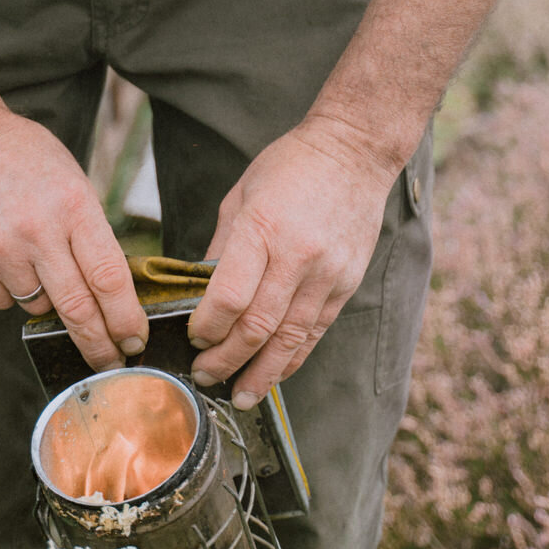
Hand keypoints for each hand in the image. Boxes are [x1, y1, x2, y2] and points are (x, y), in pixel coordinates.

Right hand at [0, 46, 148, 371]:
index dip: (125, 318)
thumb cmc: (29, 160)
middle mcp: (37, 230)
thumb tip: (114, 297)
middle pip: (77, 308)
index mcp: (74, 205)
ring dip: (46, 298)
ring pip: (38, 306)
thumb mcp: (75, 183)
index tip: (135, 341)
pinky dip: (10, 290)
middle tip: (112, 364)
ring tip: (36, 257)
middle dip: (98, 344)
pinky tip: (5, 255)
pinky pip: (1, 302)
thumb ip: (92, 235)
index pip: (108, 278)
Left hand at [185, 116, 400, 407]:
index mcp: (262, 228)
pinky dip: (293, 357)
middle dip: (227, 359)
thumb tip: (201, 293)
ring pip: (290, 338)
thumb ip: (222, 247)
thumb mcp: (241, 195)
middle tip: (205, 376)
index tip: (194, 338)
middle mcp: (297, 255)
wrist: (354, 152)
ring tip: (240, 396)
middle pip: (258, 326)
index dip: (208, 327)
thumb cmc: (289, 166)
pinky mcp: (346, 283)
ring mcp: (327, 273)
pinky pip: (315, 330)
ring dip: (262, 373)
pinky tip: (274, 374)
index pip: (231, 296)